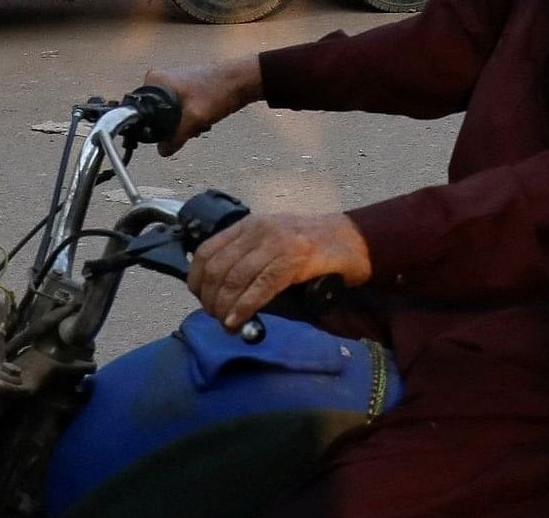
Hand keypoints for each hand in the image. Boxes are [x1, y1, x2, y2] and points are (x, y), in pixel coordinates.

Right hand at [136, 55, 262, 149]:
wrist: (243, 80)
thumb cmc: (218, 92)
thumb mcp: (194, 120)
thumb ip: (175, 138)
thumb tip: (162, 151)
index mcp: (155, 80)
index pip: (141, 111)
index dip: (153, 127)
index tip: (169, 133)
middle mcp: (161, 78)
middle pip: (157, 114)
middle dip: (174, 126)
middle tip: (190, 127)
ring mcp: (174, 81)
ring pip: (171, 113)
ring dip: (185, 123)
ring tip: (201, 123)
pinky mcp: (186, 86)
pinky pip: (181, 108)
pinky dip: (191, 116)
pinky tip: (205, 119)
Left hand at [189, 211, 370, 332]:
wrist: (353, 240)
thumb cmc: (313, 246)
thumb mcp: (273, 242)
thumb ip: (247, 256)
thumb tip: (218, 289)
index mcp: (250, 225)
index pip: (206, 251)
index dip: (196, 279)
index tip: (200, 298)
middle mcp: (259, 230)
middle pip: (217, 268)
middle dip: (210, 299)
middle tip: (216, 317)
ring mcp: (278, 243)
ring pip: (235, 279)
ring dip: (224, 308)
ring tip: (227, 324)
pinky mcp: (296, 259)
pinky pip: (260, 287)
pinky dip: (244, 308)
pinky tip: (238, 322)